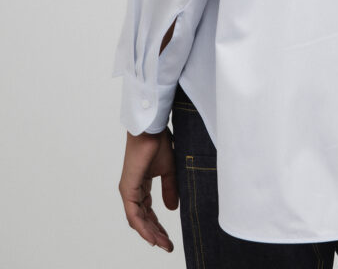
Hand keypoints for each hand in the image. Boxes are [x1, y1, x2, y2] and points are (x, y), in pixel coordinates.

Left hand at [118, 127, 177, 251]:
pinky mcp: (128, 189)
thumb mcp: (169, 171)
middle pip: (144, 218)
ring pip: (138, 219)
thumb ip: (169, 189)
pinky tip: (152, 237)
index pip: (149, 211)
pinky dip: (143, 227)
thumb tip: (171, 209)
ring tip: (163, 244)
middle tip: (168, 246)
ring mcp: (129, 190)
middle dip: (156, 233)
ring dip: (151, 233)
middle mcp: (133, 190)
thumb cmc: (159, 143)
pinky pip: (134, 214)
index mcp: (141, 185)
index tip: (169, 238)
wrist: (152, 129)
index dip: (159, 225)